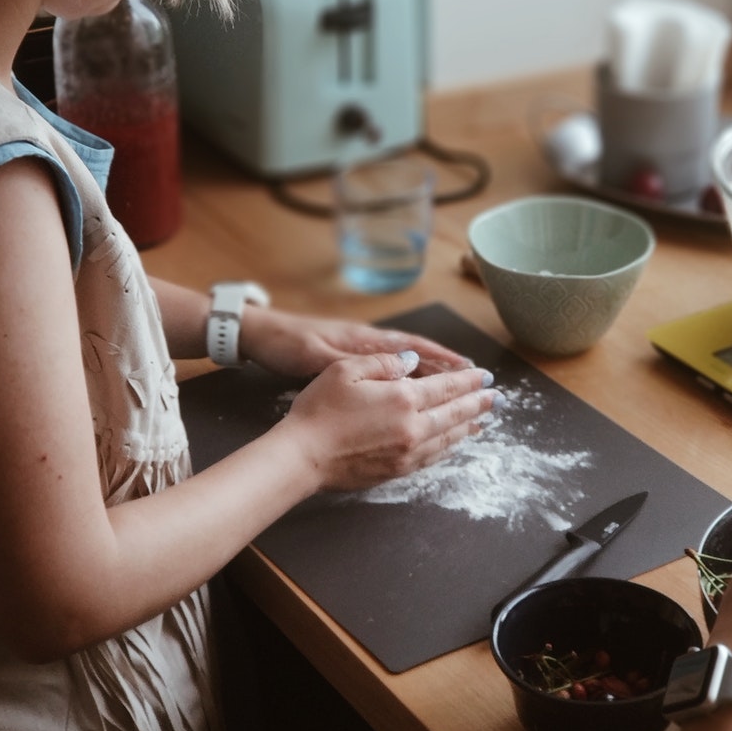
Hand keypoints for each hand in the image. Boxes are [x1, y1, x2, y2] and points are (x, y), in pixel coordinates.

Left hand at [238, 304, 475, 379]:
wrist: (257, 335)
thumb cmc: (285, 344)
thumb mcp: (317, 356)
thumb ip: (357, 363)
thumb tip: (401, 364)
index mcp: (362, 340)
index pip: (412, 346)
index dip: (442, 358)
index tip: (468, 368)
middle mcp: (365, 343)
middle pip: (415, 355)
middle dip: (445, 368)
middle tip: (474, 382)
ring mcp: (357, 353)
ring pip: (403, 365)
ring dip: (429, 375)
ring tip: (455, 391)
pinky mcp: (345, 363)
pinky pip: (386, 373)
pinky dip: (406, 381)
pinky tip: (414, 395)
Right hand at [278, 350, 497, 490]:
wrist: (302, 456)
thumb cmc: (319, 410)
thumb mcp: (347, 370)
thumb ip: (384, 363)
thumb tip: (411, 362)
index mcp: (403, 398)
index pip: (446, 387)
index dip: (468, 381)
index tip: (485, 377)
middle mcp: (412, 427)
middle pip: (454, 414)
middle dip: (477, 404)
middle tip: (496, 398)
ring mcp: (407, 452)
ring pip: (448, 438)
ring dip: (468, 427)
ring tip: (482, 420)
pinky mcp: (397, 470)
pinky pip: (433, 457)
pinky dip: (449, 447)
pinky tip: (453, 443)